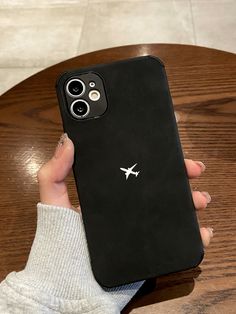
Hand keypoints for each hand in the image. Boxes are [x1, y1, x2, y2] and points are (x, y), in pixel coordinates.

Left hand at [37, 133, 212, 246]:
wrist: (74, 282)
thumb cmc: (62, 239)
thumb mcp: (54, 201)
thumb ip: (54, 172)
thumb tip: (68, 139)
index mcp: (112, 189)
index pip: (135, 166)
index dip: (153, 154)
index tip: (168, 142)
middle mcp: (129, 204)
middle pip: (159, 183)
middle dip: (179, 172)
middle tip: (193, 168)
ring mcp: (142, 224)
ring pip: (173, 206)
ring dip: (191, 198)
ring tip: (199, 197)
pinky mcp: (151, 246)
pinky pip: (177, 236)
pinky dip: (194, 231)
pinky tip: (201, 227)